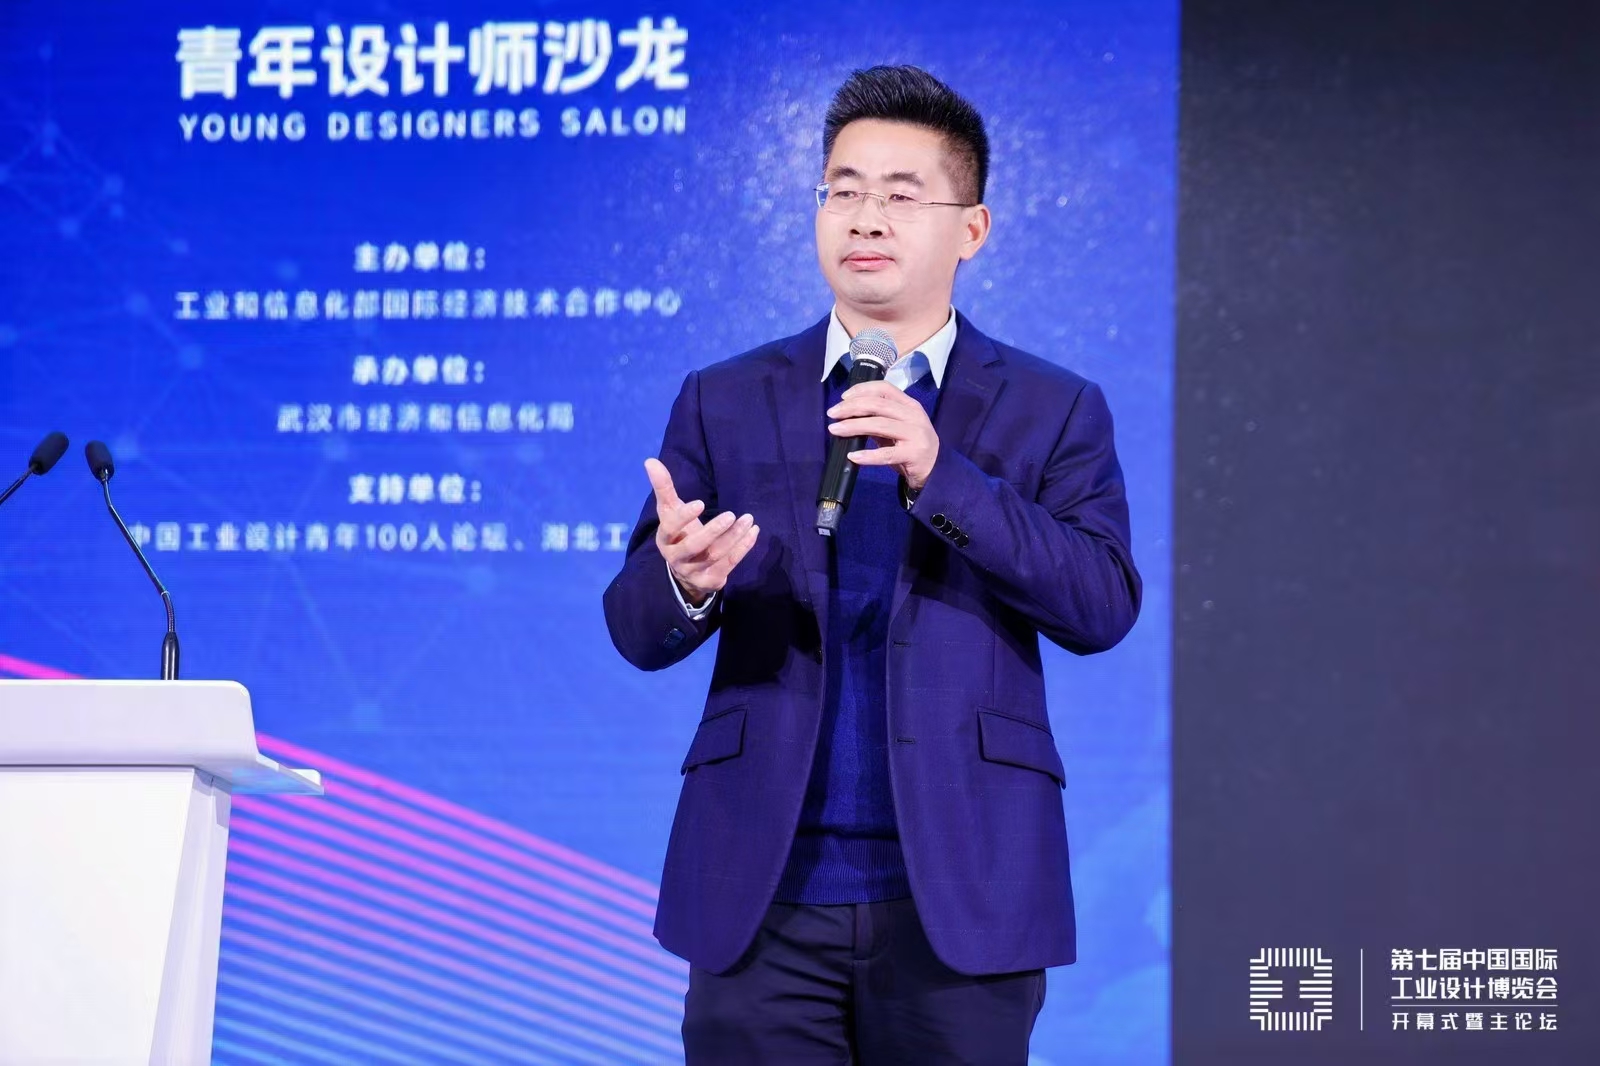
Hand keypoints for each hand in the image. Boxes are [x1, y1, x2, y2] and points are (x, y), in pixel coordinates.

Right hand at [645, 457, 758, 603]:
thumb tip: (650, 460)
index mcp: (665, 540)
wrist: (686, 574)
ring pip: (716, 555)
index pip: (670, 529)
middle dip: (713, 531)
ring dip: (734, 537)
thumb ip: (663, 488)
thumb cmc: (679, 533)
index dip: (684, 517)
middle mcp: (677, 558)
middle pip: (694, 546)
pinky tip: (753, 532)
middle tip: (730, 515)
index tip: (700, 503)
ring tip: (748, 519)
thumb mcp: (670, 512)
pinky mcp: (711, 580)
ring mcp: (694, 572)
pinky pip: (729, 564)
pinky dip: (743, 548)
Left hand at [826, 380, 940, 489]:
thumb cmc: (911, 446)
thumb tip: (847, 415)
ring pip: (879, 425)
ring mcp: (915, 434)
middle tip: (832, 414)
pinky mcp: (914, 454)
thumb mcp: (897, 428)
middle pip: (878, 404)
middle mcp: (913, 415)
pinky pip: (886, 454)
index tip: (844, 397)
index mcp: (909, 405)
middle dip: (851, 407)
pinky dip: (867, 455)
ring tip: (835, 430)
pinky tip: (853, 456)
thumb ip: (877, 419)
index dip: (862, 389)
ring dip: (853, 426)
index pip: (884, 388)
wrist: (936, 470)